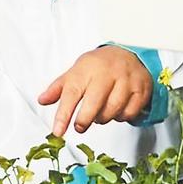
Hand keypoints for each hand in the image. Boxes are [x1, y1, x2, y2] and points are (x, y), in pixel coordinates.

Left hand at [38, 45, 152, 136]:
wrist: (128, 52)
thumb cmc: (98, 65)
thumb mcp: (75, 71)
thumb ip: (58, 87)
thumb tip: (41, 100)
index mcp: (85, 69)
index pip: (71, 93)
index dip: (63, 114)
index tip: (57, 131)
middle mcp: (106, 73)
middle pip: (93, 103)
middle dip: (84, 119)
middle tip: (79, 126)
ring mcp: (125, 81)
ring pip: (112, 111)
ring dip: (103, 118)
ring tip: (98, 113)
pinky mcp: (141, 89)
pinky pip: (129, 113)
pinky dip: (120, 117)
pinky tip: (116, 110)